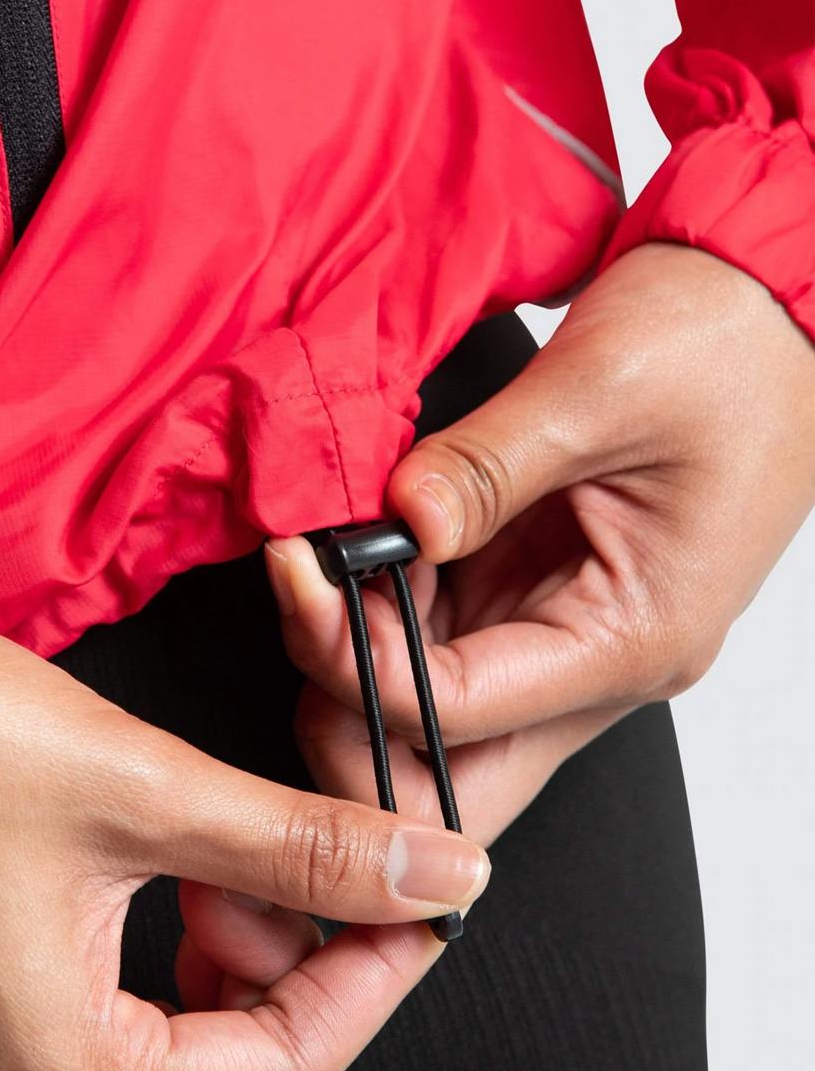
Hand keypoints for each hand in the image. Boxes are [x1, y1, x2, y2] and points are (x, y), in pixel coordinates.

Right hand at [0, 537, 489, 1070]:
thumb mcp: (137, 783)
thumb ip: (300, 844)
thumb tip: (430, 873)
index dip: (378, 974)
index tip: (421, 894)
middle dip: (304, 992)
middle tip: (319, 877)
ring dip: (230, 1006)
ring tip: (226, 876)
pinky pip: (94, 1057)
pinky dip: (158, 993)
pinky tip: (159, 885)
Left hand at [264, 245, 814, 846]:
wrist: (772, 300)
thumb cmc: (725, 343)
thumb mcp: (595, 388)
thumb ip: (482, 467)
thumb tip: (393, 519)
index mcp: (636, 636)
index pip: (459, 711)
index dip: (356, 660)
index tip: (302, 575)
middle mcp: (609, 660)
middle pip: (457, 770)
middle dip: (356, 711)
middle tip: (304, 600)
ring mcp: (577, 631)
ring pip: (443, 711)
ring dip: (370, 645)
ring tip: (337, 545)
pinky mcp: (551, 590)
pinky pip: (453, 637)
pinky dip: (397, 601)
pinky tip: (376, 535)